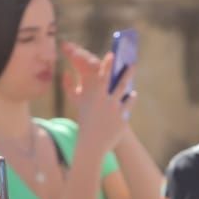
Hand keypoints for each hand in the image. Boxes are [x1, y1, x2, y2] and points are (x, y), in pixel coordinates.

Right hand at [61, 41, 127, 155]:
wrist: (92, 144)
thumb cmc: (83, 122)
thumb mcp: (76, 104)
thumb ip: (69, 87)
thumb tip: (65, 73)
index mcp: (93, 96)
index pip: (101, 76)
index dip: (107, 65)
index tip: (111, 54)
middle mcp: (105, 100)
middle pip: (117, 82)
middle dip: (124, 70)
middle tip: (131, 61)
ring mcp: (115, 109)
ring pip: (125, 91)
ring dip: (130, 80)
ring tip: (133, 73)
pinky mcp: (122, 117)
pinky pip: (129, 103)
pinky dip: (131, 97)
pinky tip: (132, 94)